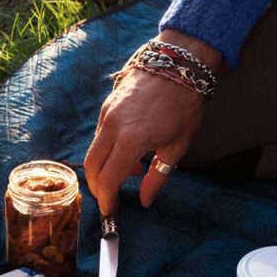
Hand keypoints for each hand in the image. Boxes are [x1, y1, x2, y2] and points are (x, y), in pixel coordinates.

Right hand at [85, 30, 220, 215]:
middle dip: (99, 187)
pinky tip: (130, 149)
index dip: (107, 199)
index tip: (110, 212)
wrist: (178, 63)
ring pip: (94, 150)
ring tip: (134, 168)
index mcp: (131, 140)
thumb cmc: (183, 105)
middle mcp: (112, 126)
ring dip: (106, 167)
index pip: (109, 179)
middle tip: (113, 197)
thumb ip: (157, 177)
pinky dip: (108, 149)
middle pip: (92, 166)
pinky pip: (100, 134)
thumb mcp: (177, 147)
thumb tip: (145, 200)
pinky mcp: (107, 104)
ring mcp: (106, 113)